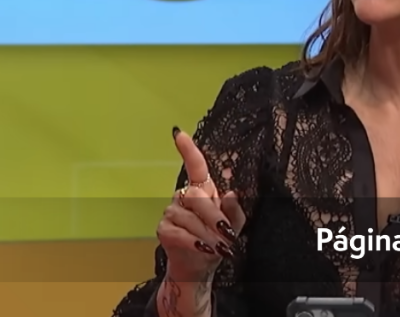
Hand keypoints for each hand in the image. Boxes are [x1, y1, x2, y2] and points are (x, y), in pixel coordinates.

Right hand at [157, 127, 246, 281]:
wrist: (201, 265)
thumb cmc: (217, 240)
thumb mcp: (234, 225)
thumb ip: (234, 209)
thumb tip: (231, 193)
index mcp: (202, 190)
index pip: (195, 166)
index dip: (188, 150)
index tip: (179, 134)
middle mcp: (183, 196)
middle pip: (197, 197)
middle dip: (215, 217)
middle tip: (227, 234)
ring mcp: (172, 212)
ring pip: (190, 217)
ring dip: (207, 234)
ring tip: (219, 247)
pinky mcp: (164, 229)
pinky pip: (180, 233)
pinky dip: (195, 242)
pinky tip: (203, 249)